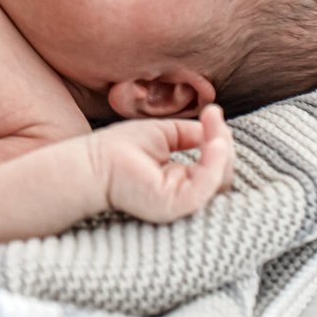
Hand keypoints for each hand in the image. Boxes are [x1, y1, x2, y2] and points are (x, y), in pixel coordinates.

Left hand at [87, 106, 234, 222]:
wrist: (93, 162)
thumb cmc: (120, 148)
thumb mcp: (164, 134)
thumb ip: (191, 134)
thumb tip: (216, 128)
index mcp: (181, 182)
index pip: (213, 165)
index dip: (219, 139)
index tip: (213, 111)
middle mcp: (184, 196)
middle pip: (222, 173)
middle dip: (224, 141)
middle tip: (213, 115)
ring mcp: (180, 203)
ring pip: (220, 180)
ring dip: (222, 148)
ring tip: (214, 124)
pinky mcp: (174, 205)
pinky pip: (207, 186)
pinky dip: (216, 162)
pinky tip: (214, 142)